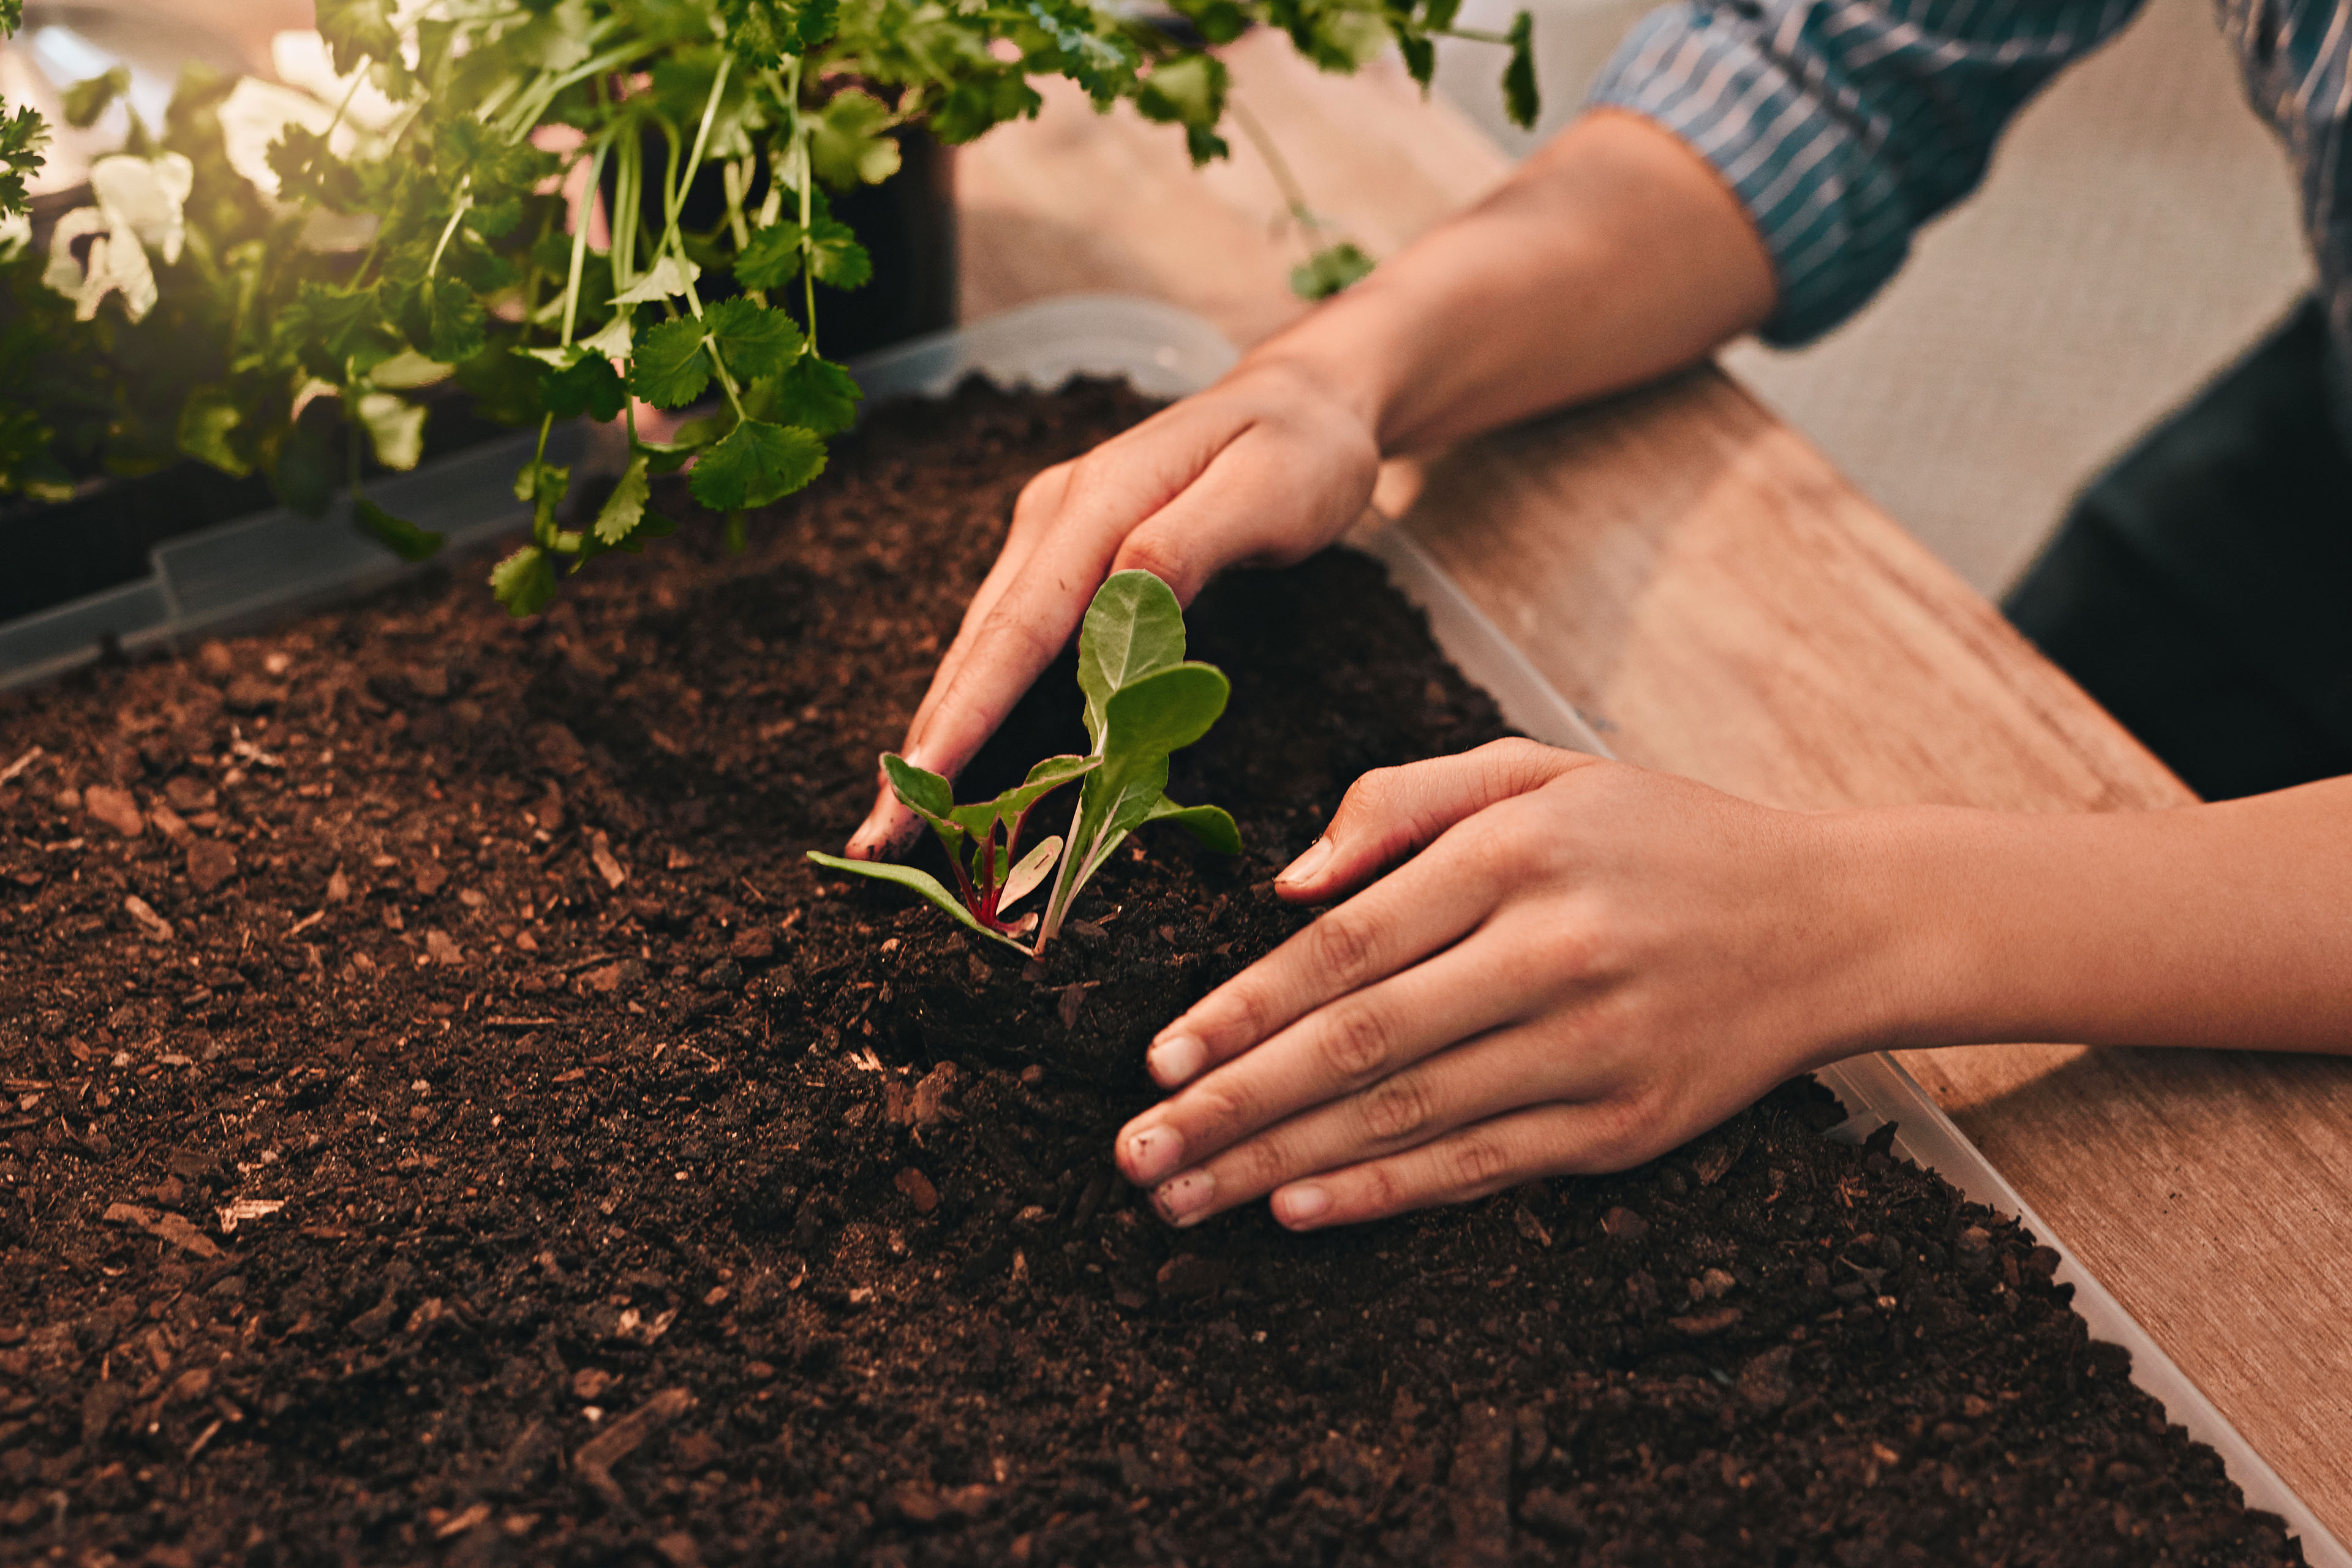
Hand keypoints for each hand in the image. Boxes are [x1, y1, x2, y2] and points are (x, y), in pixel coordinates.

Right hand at [844, 355, 1380, 857]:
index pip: (1019, 625)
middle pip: (978, 647)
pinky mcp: (1064, 563)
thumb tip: (1118, 601)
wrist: (1303, 403)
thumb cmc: (1300, 453)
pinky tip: (952, 766)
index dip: (967, 711)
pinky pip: (1011, 647)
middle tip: (878, 841)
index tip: (921, 782)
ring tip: (897, 825)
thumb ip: (1187, 544)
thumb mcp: (1268, 491)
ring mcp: (1050, 538)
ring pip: (982, 652)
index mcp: (1096, 499)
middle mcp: (1052, 517)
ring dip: (940, 736)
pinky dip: (978, 709)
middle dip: (927, 747)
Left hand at [1113, 739, 1906, 1227]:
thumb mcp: (1537, 770)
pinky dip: (1383, 1193)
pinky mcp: (1622, 1125)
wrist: (1829, 920)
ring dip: (1281, 1166)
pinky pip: (1480, 1166)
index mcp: (1516, 854)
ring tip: (1186, 1197)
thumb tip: (1286, 883)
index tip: (1159, 1060)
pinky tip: (1298, 1211)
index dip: (1241, 1010)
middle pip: (1358, 1045)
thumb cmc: (1659, 836)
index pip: (1346, 946)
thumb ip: (1403, 802)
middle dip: (1233, 1108)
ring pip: (1405, 1118)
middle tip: (1135, 1157)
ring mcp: (1591, 1049)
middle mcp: (1550, 953)